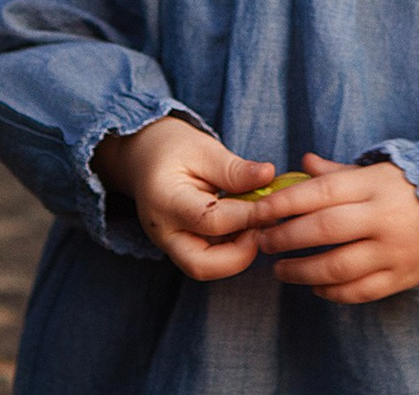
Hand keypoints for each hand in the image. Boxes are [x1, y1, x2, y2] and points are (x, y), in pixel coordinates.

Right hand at [92, 116, 276, 280]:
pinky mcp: (181, 249)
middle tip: (263, 227)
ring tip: (257, 223)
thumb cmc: (174, 149)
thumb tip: (269, 175)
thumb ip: (234, 169)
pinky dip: (232, 250)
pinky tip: (247, 226)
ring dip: (238, 254)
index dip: (248, 215)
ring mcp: (169, 245)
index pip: (210, 221)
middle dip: (240, 255)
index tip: (274, 204)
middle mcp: (163, 233)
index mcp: (165, 202)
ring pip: (206, 269)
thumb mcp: (204, 149)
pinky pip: (209, 261)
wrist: (144, 157)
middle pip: (200, 266)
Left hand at [252, 152, 418, 303]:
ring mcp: (393, 251)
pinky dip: (331, 292)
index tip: (259, 212)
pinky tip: (315, 287)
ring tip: (280, 270)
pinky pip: (358, 291)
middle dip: (284, 237)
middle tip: (263, 242)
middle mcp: (383, 218)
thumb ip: (338, 172)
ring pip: (336, 267)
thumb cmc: (413, 189)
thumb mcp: (380, 170)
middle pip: (323, 230)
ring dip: (300, 271)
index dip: (284, 202)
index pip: (320, 192)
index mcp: (375, 184)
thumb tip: (302, 164)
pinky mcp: (401, 278)